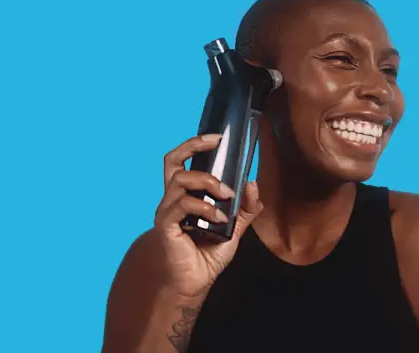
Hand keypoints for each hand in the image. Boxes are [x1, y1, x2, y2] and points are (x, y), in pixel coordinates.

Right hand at [154, 134, 265, 298]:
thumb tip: (252, 183)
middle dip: (194, 148)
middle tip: (217, 148)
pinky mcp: (166, 226)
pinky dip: (204, 207)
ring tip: (226, 196)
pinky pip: (182, 205)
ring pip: (180, 180)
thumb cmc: (209, 254)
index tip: (217, 138)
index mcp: (184, 195)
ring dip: (208, 182)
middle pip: (172, 160)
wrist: (197, 281)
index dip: (195, 145)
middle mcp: (172, 199)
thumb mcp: (235, 227)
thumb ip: (245, 208)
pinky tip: (218, 217)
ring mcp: (167, 212)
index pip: (181, 161)